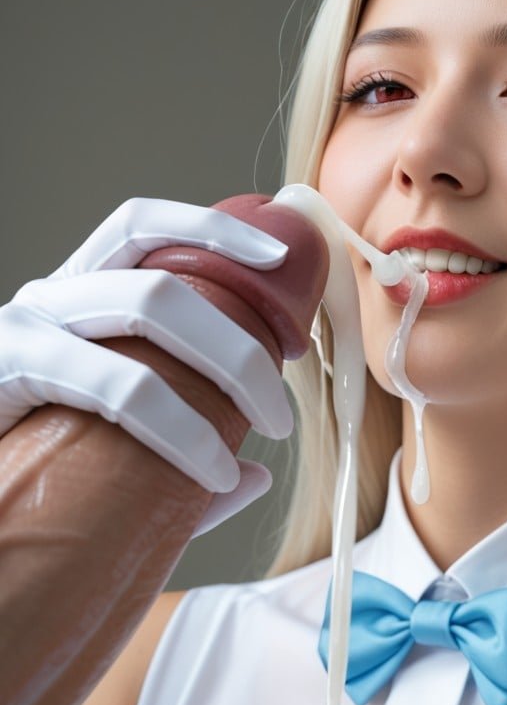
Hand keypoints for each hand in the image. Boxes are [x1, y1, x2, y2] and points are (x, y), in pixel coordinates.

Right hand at [0, 197, 298, 527]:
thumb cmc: (26, 472)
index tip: (278, 259)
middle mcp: (50, 297)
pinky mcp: (6, 367)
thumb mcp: (109, 456)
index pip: (142, 227)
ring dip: (229, 366)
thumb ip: (180, 466)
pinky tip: (213, 472)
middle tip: (281, 410)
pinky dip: (182, 426)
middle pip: (166, 280)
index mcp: (77, 297)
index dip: (214, 229)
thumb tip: (253, 476)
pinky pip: (116, 383)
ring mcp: (25, 327)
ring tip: (264, 430)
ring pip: (147, 306)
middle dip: (242, 338)